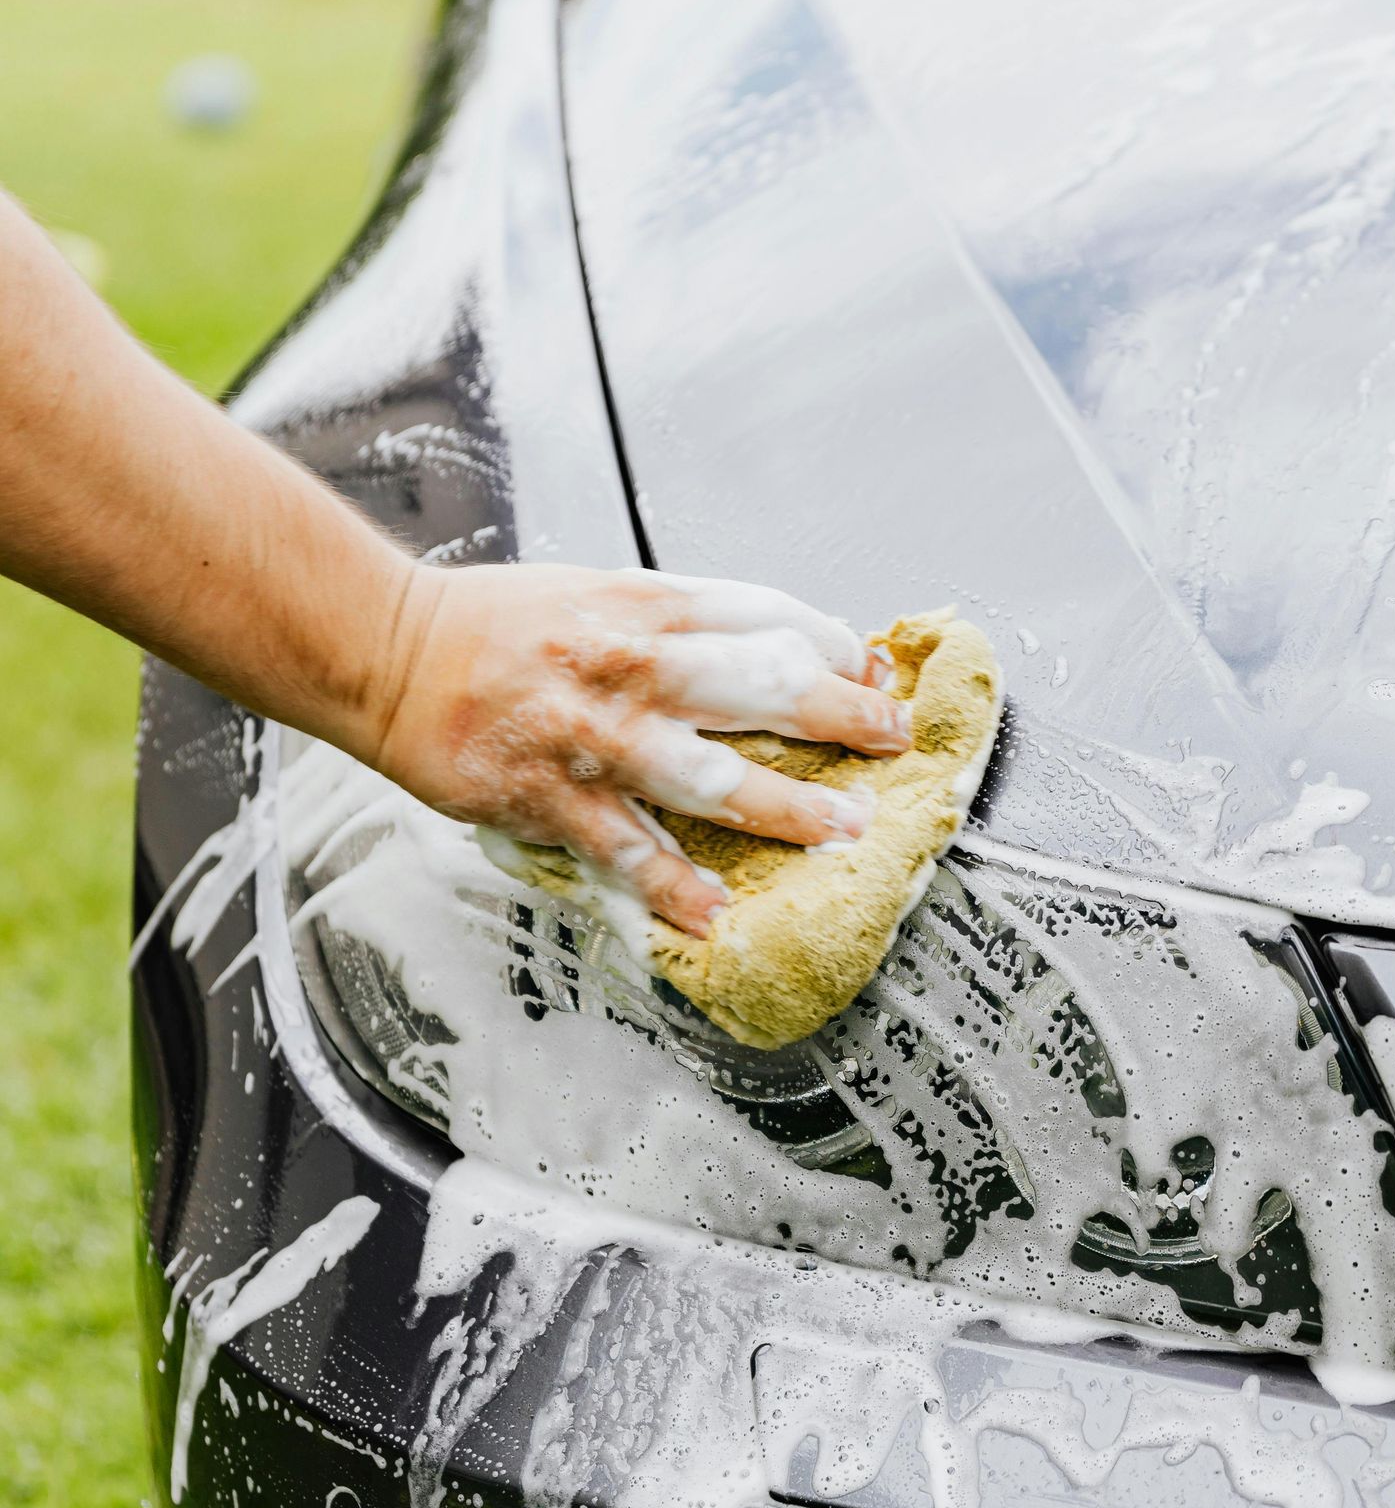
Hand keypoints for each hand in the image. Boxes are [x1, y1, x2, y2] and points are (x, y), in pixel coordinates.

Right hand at [366, 565, 911, 935]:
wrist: (387, 648)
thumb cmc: (495, 625)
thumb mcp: (599, 594)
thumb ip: (679, 626)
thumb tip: (772, 653)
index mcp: (644, 605)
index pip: (763, 617)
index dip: (832, 645)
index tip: (875, 674)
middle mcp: (626, 663)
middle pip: (757, 685)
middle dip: (838, 716)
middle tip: (894, 743)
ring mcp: (590, 734)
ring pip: (707, 774)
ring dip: (783, 808)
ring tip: (842, 833)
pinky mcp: (548, 795)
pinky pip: (624, 848)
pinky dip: (672, 885)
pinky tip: (714, 913)